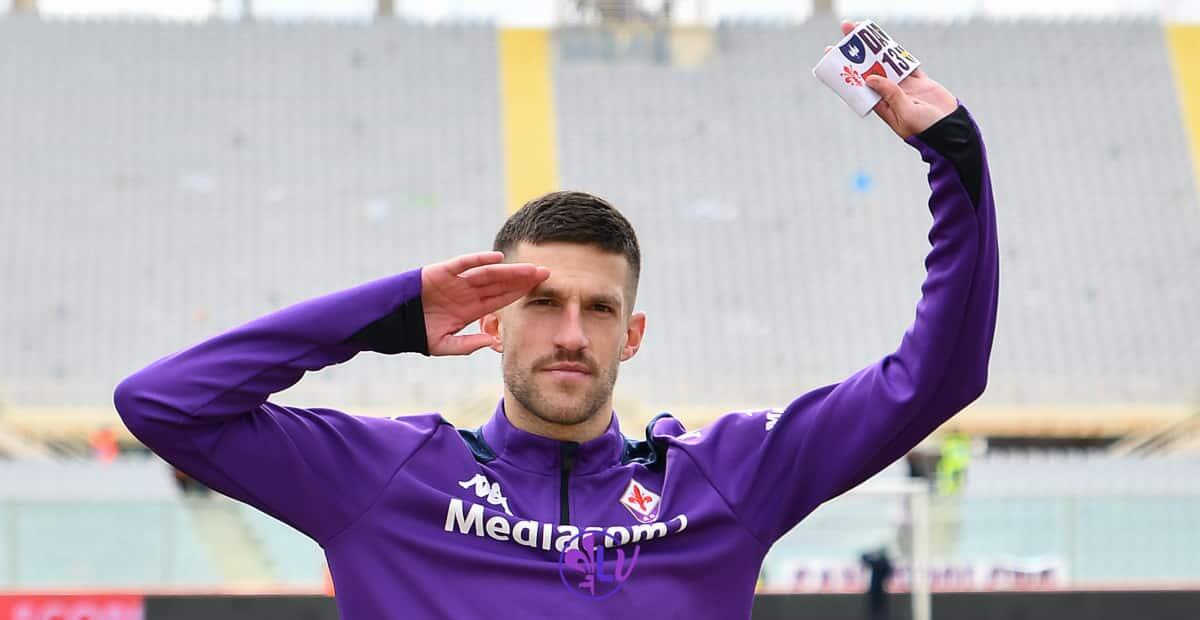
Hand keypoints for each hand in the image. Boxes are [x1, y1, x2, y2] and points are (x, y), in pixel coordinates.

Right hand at [420, 251, 548, 355]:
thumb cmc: (416, 333)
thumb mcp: (444, 344)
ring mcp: (456, 281)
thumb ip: (467, 344)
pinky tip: (499, 258)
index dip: (520, 293)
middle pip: (500, 284)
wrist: (390, 322)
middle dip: (523, 279)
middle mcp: (466, 292)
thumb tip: (492, 341)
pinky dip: (480, 259)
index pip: (501, 298)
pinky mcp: (442, 271)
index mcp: (470, 308)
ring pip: (489, 273)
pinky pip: (465, 263)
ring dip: (510, 271)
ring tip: (531, 269)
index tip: (541, 290)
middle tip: (547, 274)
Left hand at [829, 20, 957, 138]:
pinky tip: (888, 42)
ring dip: (877, 49)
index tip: (833, 55)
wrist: (953, 131)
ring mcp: (906, 88)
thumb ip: (890, 95)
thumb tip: (869, 78)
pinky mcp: (922, 83)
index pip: (860, 85)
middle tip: (846, 30)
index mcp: (882, 107)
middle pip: (871, 70)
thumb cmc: (927, 129)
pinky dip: (899, 54)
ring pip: (888, 64)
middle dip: (859, 52)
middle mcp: (891, 96)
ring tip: (864, 32)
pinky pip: (908, 65)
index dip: (847, 70)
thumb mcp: (905, 113)